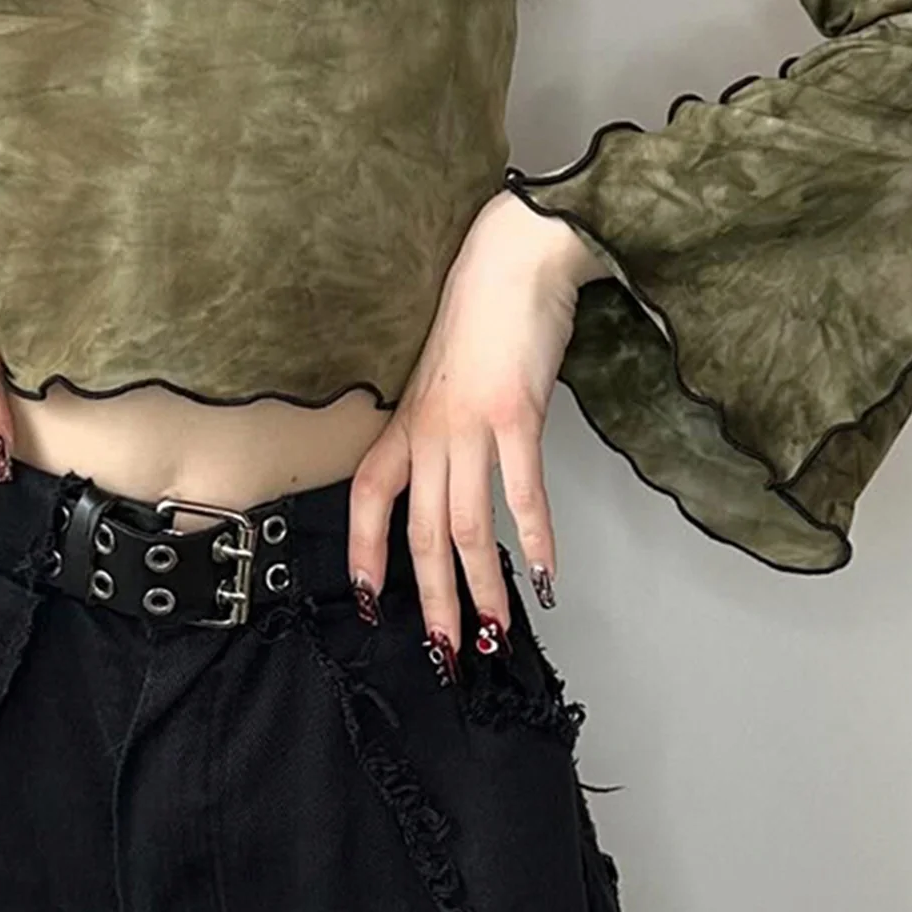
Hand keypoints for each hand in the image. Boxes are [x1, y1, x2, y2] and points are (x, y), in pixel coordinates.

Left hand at [346, 192, 604, 681]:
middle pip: (421, 532)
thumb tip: (453, 466)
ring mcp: (470, 425)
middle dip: (430, 599)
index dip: (364, 551)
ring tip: (494, 634)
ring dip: (481, 589)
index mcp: (406, 420)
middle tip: (443, 651)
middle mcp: (429, 429)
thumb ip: (441, 422)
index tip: (368, 599)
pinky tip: (548, 576)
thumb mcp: (443, 373)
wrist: (510, 259)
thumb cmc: (481, 311)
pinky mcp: (516, 416)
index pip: (369, 497)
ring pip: (467, 527)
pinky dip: (538, 541)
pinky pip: (523, 494)